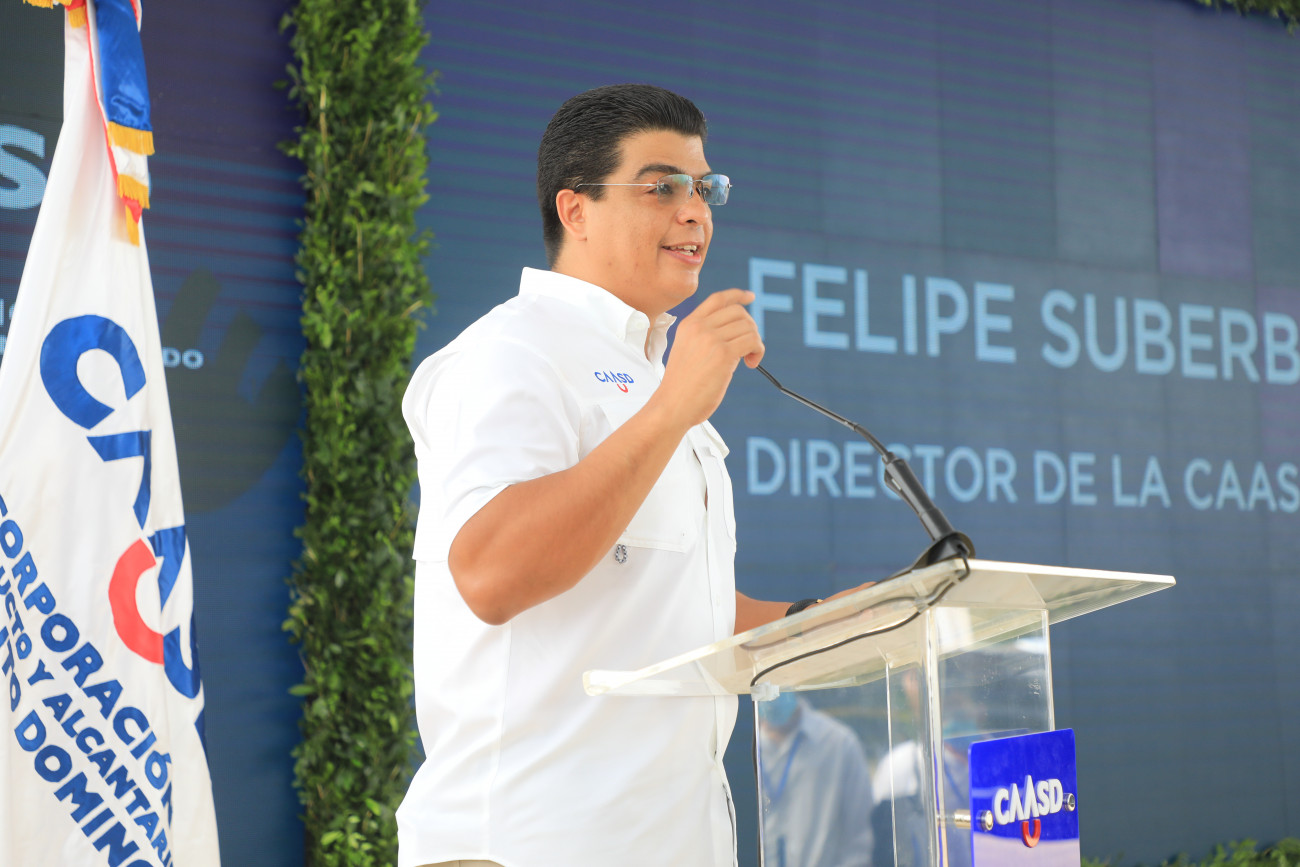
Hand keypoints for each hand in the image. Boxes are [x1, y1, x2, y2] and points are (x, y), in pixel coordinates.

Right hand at [657, 289, 764, 427]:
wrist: (672, 405)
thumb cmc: (682, 387)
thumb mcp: (687, 351)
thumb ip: (705, 338)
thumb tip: (737, 333)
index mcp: (689, 324)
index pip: (717, 299)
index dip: (737, 295)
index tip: (750, 297)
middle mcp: (699, 327)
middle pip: (738, 312)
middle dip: (750, 328)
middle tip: (748, 348)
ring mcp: (711, 339)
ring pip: (748, 327)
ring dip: (755, 343)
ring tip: (748, 360)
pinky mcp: (723, 354)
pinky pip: (753, 341)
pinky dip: (758, 351)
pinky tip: (750, 364)